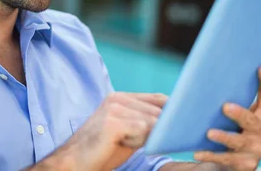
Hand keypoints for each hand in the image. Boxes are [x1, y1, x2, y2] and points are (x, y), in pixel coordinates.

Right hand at [29, 92, 166, 170]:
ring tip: (131, 143)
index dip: (174, 109)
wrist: (74, 162)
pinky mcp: (113, 122)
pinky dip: (140, 141)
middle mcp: (117, 98)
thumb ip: (146, 124)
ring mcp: (114, 108)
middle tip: (167, 139)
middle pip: (158, 110)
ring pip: (152, 121)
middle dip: (167, 126)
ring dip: (150, 137)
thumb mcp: (128, 134)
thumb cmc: (102, 151)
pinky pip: (143, 130)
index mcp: (120, 98)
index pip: (157, 98)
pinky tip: (125, 144)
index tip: (186, 122)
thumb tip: (173, 124)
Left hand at [193, 67, 260, 170]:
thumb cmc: (226, 129)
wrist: (226, 163)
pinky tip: (198, 152)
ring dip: (225, 137)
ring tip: (209, 133)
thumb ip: (218, 100)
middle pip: (253, 121)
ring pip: (240, 142)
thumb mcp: (228, 114)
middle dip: (240, 114)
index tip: (260, 68)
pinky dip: (212, 155)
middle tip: (225, 107)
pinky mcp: (246, 166)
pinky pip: (227, 159)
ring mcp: (256, 150)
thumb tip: (182, 86)